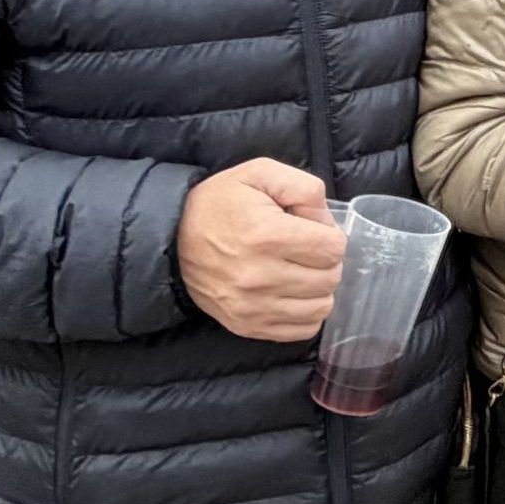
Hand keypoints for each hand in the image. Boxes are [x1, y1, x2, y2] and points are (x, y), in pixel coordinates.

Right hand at [176, 158, 347, 342]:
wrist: (170, 238)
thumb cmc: (220, 203)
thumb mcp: (260, 173)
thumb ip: (304, 188)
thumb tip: (327, 223)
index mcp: (267, 235)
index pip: (333, 248)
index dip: (331, 236)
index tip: (313, 231)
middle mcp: (260, 276)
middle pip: (330, 278)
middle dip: (327, 261)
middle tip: (308, 250)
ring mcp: (252, 306)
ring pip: (321, 307)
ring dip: (319, 288)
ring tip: (301, 272)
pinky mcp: (246, 326)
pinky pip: (302, 330)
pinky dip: (306, 313)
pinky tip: (293, 294)